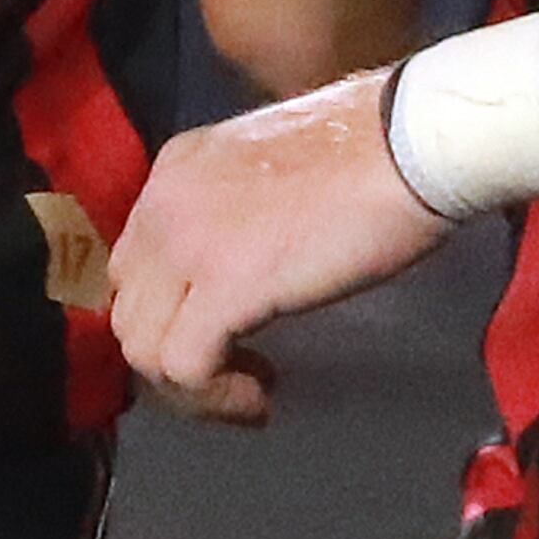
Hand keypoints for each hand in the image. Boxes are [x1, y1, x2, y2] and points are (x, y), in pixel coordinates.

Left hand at [107, 67, 457, 422]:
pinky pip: (185, 367)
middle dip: (173, 352)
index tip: (218, 333)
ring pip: (142, 346)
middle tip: (229, 369)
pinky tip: (260, 394)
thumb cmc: (371, 150)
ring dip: (192, 386)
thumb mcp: (272, 169)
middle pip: (128, 307)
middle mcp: (166, 200)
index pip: (135, 261)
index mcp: (178, 167)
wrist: (409, 141)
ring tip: (247, 385)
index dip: (169, 311)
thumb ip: (235, 211)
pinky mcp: (225, 285)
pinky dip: (217, 396)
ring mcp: (188, 241)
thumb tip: (239, 266)